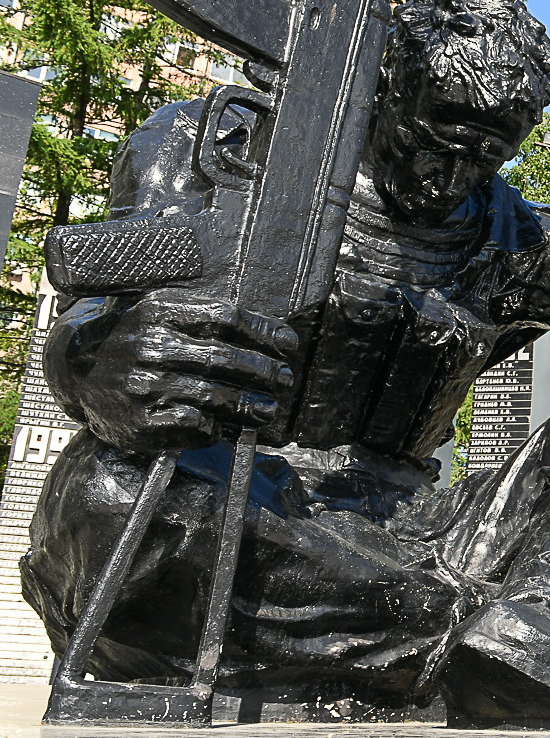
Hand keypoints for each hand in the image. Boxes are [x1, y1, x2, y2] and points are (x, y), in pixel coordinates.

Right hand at [58, 291, 295, 454]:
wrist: (73, 370)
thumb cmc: (133, 339)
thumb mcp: (162, 312)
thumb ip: (210, 318)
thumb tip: (278, 336)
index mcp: (158, 311)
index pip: (224, 317)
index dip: (263, 332)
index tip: (287, 344)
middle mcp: (148, 346)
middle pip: (224, 358)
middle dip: (264, 371)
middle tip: (284, 379)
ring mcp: (141, 384)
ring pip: (214, 395)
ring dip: (250, 405)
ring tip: (268, 408)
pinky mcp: (139, 420)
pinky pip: (193, 424)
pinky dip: (217, 427)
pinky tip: (226, 425)